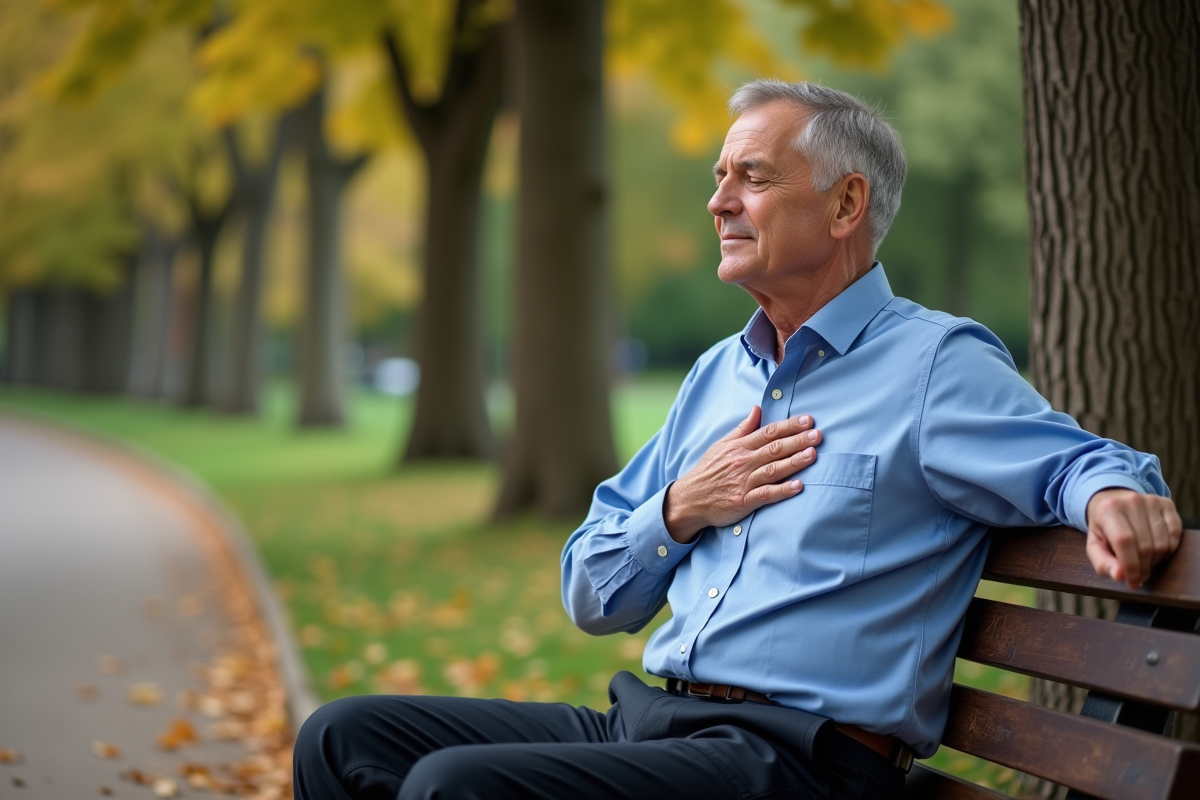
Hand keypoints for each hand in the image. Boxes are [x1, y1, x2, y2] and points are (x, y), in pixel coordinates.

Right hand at [664, 405, 819, 542]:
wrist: (690, 498)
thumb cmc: (709, 471)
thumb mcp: (722, 445)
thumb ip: (742, 428)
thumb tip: (757, 409)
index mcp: (740, 447)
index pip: (768, 432)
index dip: (789, 426)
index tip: (809, 420)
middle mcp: (743, 462)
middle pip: (774, 448)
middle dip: (797, 440)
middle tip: (818, 435)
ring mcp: (743, 482)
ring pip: (772, 469)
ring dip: (793, 462)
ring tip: (812, 454)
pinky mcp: (743, 501)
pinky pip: (765, 495)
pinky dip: (782, 491)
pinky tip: (798, 487)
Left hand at [1085, 489, 1182, 588]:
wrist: (1112, 501)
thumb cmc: (1103, 527)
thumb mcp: (1094, 545)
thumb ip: (1102, 562)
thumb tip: (1119, 576)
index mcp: (1108, 510)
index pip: (1124, 541)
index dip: (1131, 566)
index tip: (1132, 582)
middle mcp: (1131, 501)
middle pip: (1145, 545)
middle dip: (1143, 568)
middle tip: (1139, 577)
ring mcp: (1151, 501)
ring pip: (1162, 543)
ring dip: (1155, 561)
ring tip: (1145, 564)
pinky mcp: (1166, 503)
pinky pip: (1176, 533)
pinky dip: (1169, 549)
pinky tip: (1157, 552)